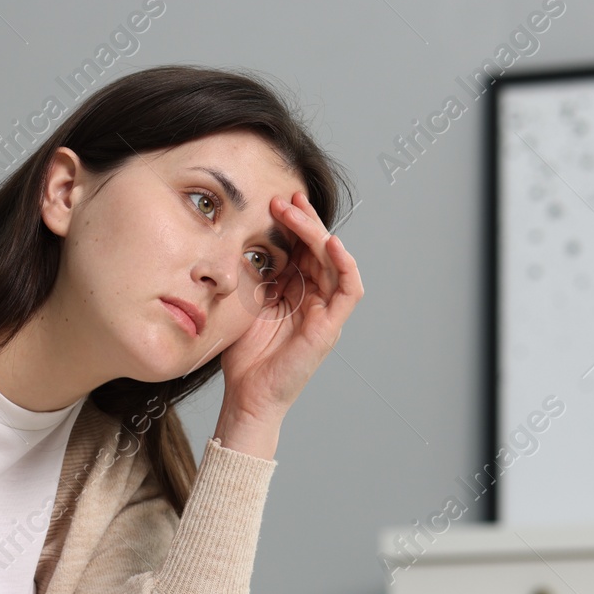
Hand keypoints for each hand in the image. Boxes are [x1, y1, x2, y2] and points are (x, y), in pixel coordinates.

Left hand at [217, 191, 362, 419]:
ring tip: (296, 212)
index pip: (301, 248)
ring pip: (333, 261)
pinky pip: (349, 290)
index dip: (292, 224)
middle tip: (285, 198)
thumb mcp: (245, 302)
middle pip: (319, 249)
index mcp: (295, 291)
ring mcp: (325, 312)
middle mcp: (314, 298)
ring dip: (317, 233)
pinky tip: (331, 244)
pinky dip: (345, 265)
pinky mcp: (331, 327)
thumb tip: (247, 239)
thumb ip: (254, 274)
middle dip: (304, 220)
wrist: (247, 395)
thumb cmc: (244, 356)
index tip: (274, 202)